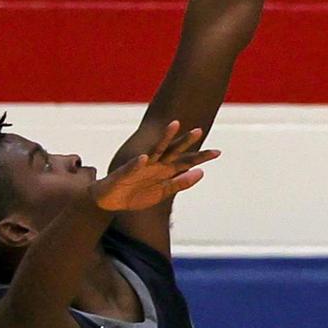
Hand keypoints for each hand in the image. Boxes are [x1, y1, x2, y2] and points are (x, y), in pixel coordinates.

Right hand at [93, 123, 218, 211]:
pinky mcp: (125, 173)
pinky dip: (138, 163)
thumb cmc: (136, 194)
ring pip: (155, 150)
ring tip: (173, 126)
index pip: (186, 162)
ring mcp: (140, 167)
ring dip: (164, 138)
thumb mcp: (163, 192)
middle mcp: (155, 164)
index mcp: (165, 170)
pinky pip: (132, 167)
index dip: (201, 157)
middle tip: (199, 131)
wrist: (110, 201)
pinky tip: (145, 158)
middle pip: (173, 151)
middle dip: (185, 142)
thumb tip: (201, 172)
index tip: (218, 152)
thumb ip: (181, 182)